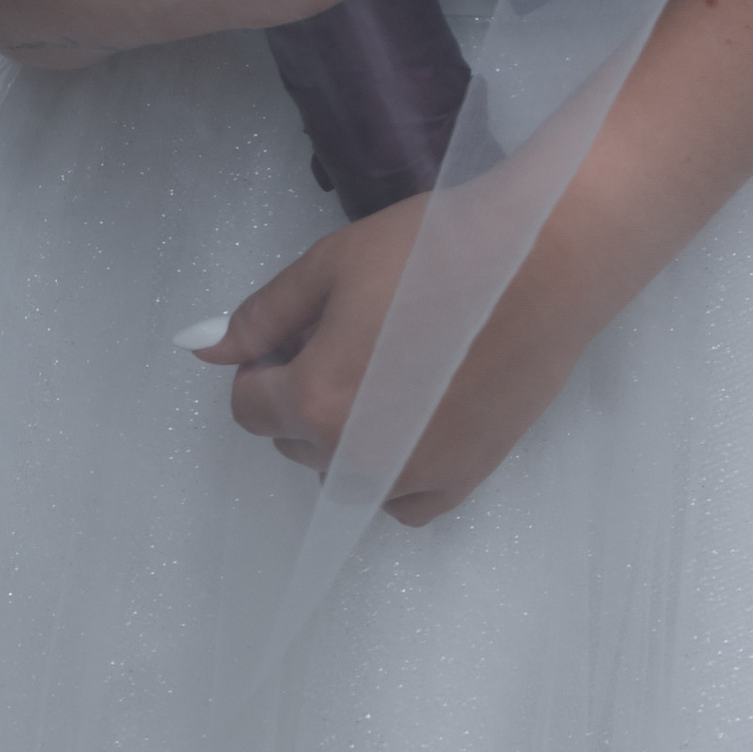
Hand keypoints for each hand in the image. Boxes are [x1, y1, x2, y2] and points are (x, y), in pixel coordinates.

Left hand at [203, 181, 601, 524]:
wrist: (547, 259)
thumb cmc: (436, 250)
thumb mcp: (334, 262)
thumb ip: (263, 314)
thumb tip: (205, 351)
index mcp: (311, 401)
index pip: (248, 403)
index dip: (270, 359)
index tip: (314, 325)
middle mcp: (352, 458)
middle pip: (295, 437)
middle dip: (309, 391)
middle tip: (364, 333)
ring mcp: (409, 479)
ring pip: (343, 473)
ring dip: (350, 433)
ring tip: (400, 366)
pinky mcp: (460, 482)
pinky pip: (400, 501)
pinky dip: (396, 470)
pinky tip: (422, 415)